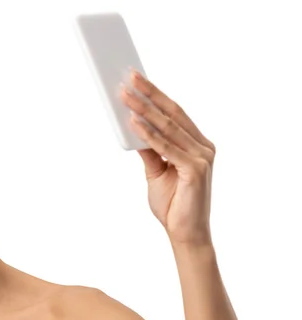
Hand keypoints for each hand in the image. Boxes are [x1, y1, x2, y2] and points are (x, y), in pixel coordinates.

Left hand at [121, 69, 215, 244]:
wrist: (185, 233)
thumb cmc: (174, 204)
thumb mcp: (156, 171)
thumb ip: (150, 150)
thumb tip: (133, 127)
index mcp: (197, 144)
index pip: (174, 113)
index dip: (156, 94)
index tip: (137, 79)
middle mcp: (203, 147)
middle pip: (172, 113)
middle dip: (149, 94)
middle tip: (129, 77)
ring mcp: (202, 157)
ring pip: (168, 127)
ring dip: (144, 109)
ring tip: (125, 95)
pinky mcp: (196, 169)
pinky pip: (167, 147)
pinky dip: (149, 134)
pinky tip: (133, 122)